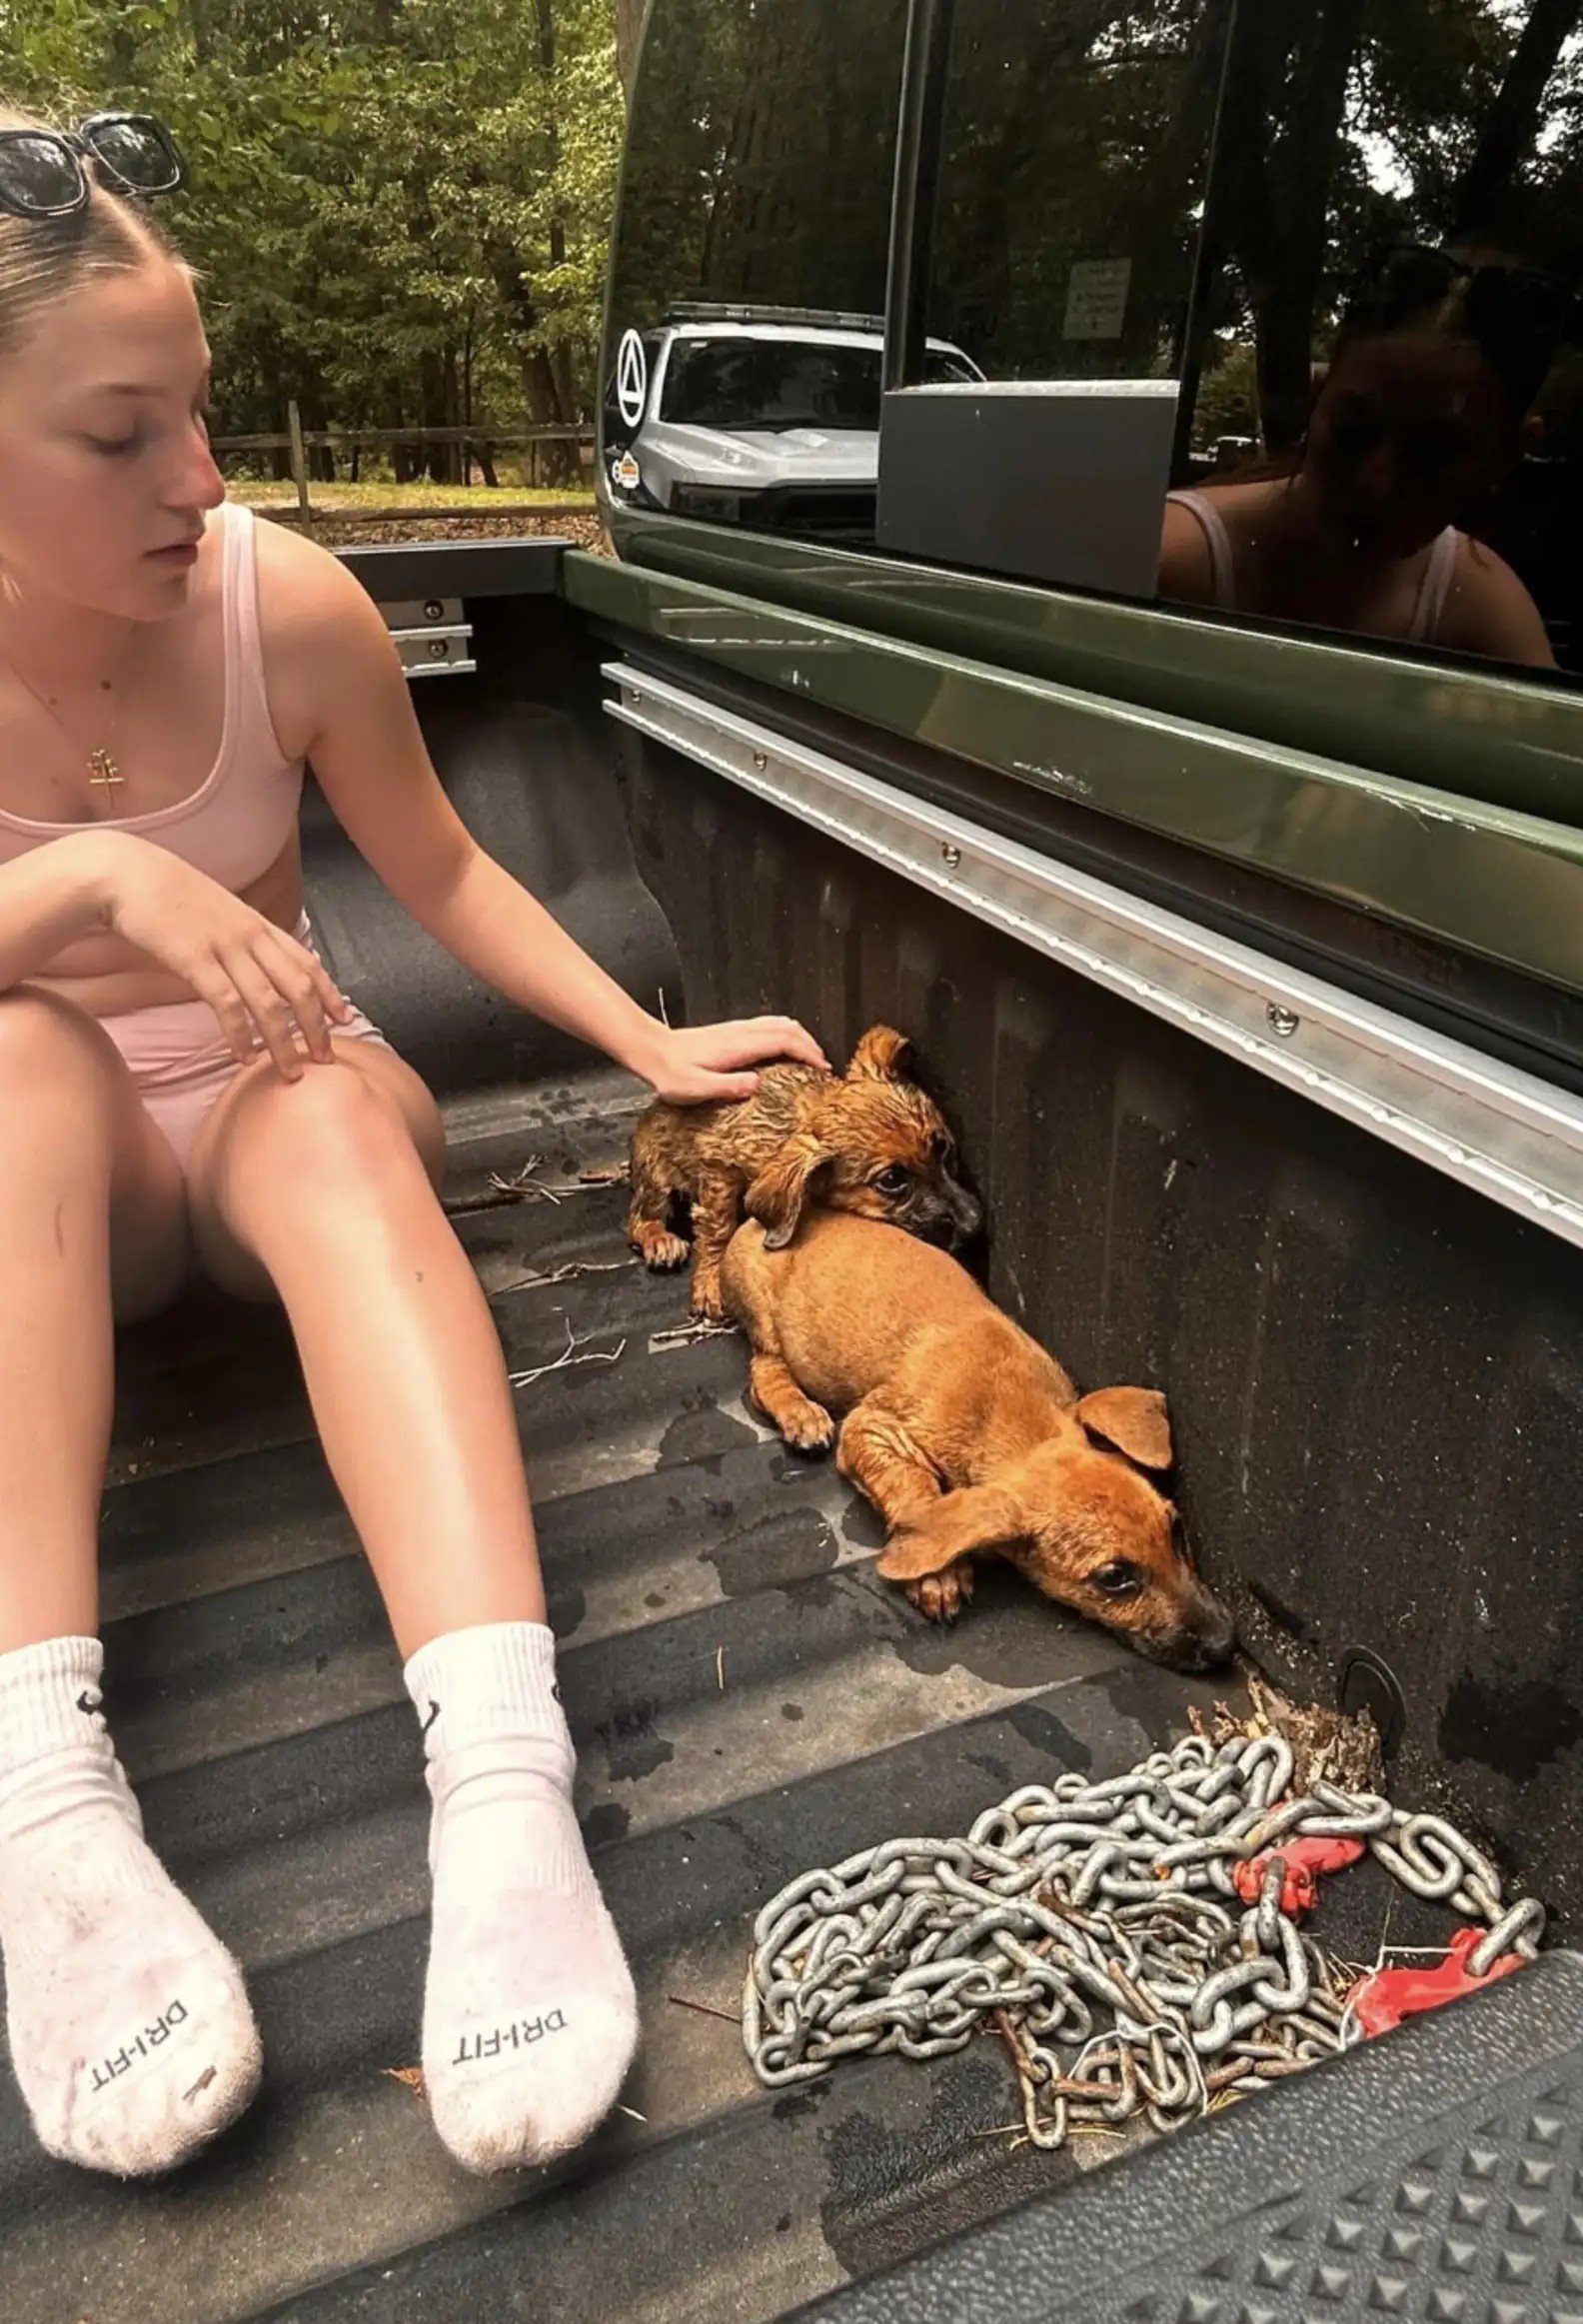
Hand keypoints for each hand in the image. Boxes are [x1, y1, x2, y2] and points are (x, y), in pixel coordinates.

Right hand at [85, 831, 353, 1080]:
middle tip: (325, 1059)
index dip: (329, 992)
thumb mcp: (216, 911)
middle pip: (298, 986)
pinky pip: (227, 1004)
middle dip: (316, 1026)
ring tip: (291, 1072)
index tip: (345, 1019)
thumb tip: (251, 963)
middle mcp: (250, 935)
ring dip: (283, 1042)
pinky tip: (243, 1058)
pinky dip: (240, 1035)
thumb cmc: (166, 895)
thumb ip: (238, 936)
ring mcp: (225, 946)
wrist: (126, 873)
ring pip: (269, 1002)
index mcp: (257, 923)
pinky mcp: (195, 959)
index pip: (306, 961)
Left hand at [634, 1014, 828, 1104]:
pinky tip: (785, 1049)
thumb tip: (757, 1085)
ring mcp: (737, 1029)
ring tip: (812, 1058)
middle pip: (788, 1028)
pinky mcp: (732, 1031)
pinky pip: (769, 1026)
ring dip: (801, 1037)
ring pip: (780, 1023)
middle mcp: (742, 1032)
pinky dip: (787, 1034)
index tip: (823, 1069)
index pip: (784, 1041)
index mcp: (739, 1046)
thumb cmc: (671, 1073)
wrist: (652, 1051)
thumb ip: (727, 1086)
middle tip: (825, 1067)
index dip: (808, 1053)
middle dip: (812, 1044)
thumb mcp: (695, 1088)